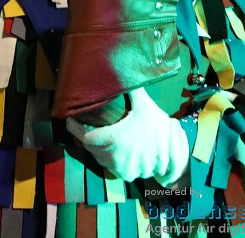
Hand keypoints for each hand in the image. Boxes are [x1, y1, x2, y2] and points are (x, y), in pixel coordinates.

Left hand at [66, 88, 188, 184]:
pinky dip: (107, 156)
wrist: (174, 151)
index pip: (83, 137)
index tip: (69, 119)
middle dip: (85, 135)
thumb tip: (122, 69)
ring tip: (98, 134)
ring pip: (98, 157)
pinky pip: (108, 165)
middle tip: (84, 123)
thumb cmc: (156, 127)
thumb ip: (131, 89)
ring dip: (96, 147)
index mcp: (112, 140)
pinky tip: (111, 147)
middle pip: (89, 146)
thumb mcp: (144, 105)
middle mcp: (112, 157)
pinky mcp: (124, 175)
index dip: (74, 128)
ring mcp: (118, 168)